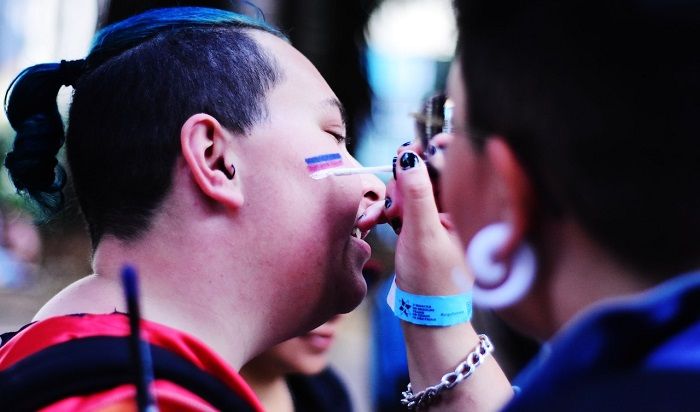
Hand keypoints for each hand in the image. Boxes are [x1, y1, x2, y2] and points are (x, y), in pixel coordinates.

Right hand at [383, 146, 470, 294]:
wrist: (427, 319)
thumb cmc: (432, 282)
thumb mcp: (422, 234)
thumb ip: (417, 194)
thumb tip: (410, 155)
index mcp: (468, 209)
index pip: (452, 165)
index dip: (430, 152)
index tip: (409, 148)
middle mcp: (456, 211)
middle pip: (426, 176)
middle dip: (401, 183)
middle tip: (389, 198)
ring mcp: (439, 220)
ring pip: (411, 193)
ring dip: (389, 200)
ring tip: (376, 218)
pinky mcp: (423, 231)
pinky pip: (404, 210)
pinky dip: (387, 213)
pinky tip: (372, 222)